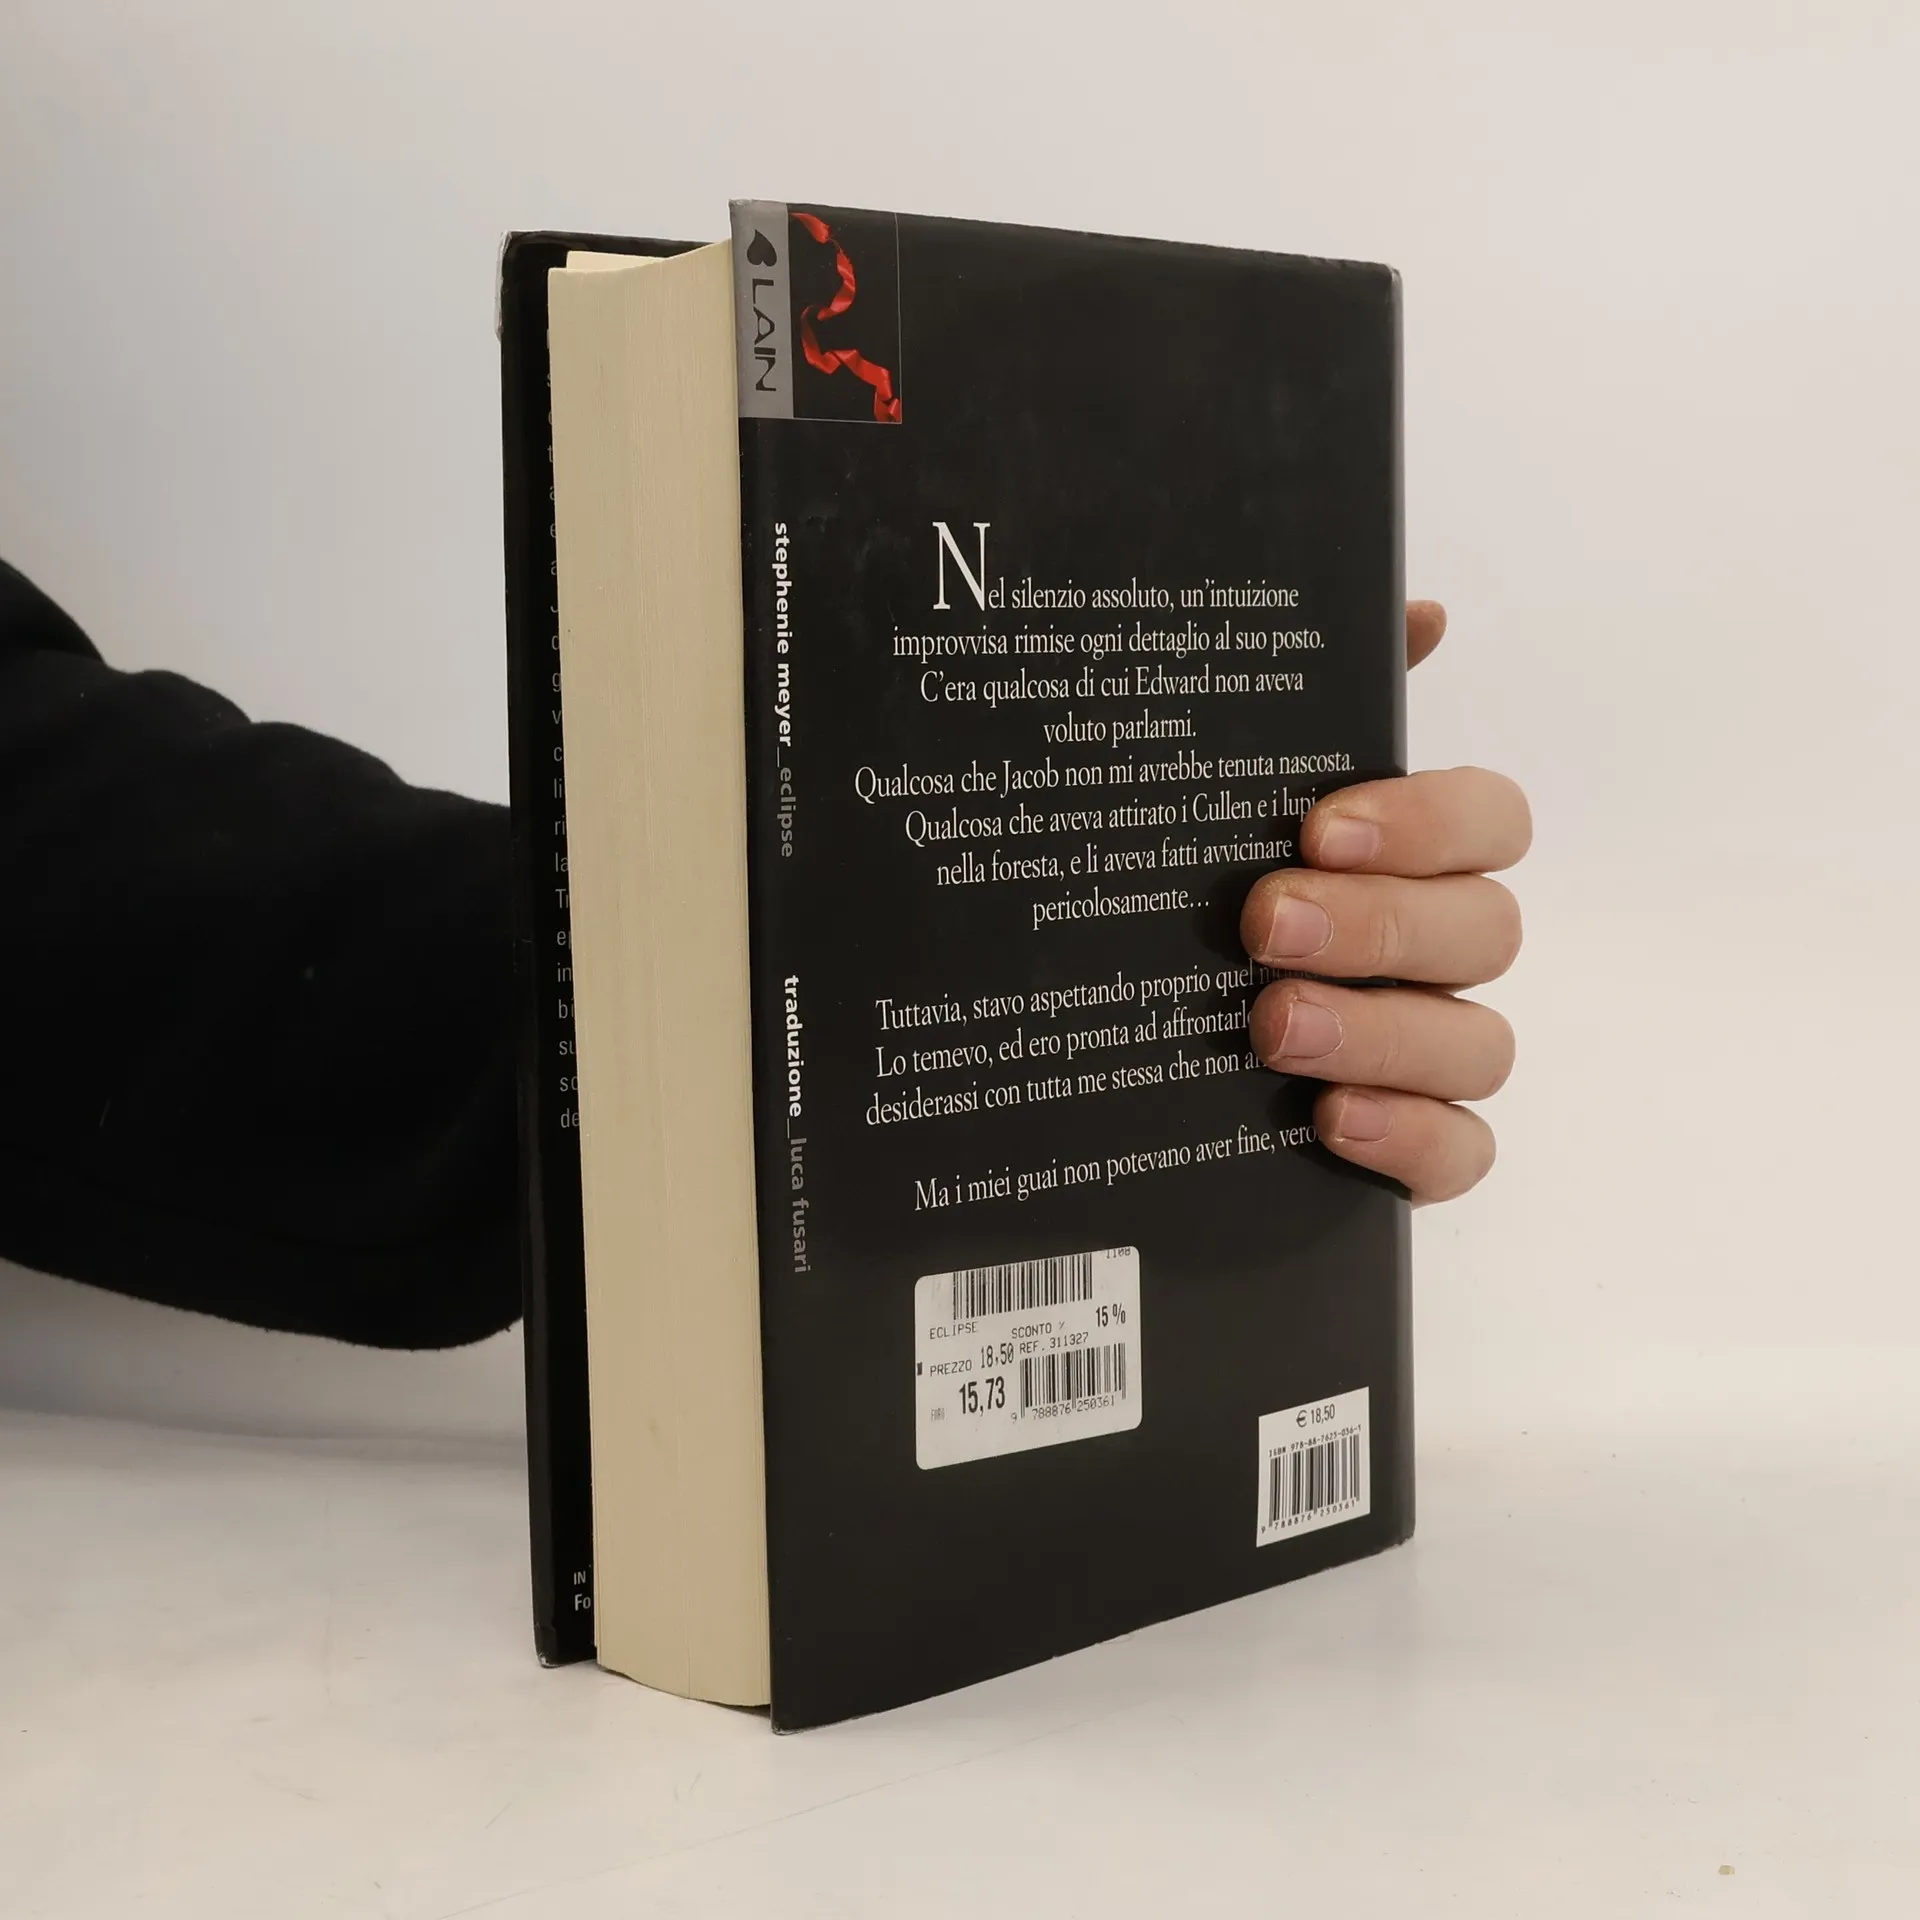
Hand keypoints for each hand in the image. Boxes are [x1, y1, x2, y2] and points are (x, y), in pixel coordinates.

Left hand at [1239, 602, 1528, 1203]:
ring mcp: (1429, 1052)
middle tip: (1266, 924)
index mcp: (1408, 855)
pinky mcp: (1409, 1143)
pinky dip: (1412, 1140)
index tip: (1318, 827)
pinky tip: (1330, 1121)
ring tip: (1272, 1029)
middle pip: (1483, 930)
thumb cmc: (1185, 889)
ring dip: (1383, 1034)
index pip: (1489, 820)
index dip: (1427, 820)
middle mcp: (1434, 951)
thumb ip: (1305, 701)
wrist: (1097, 1039)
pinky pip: (1464, 1152)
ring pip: (1479, 1045)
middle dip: (1381, 924)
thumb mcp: (1214, 787)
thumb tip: (1418, 612)